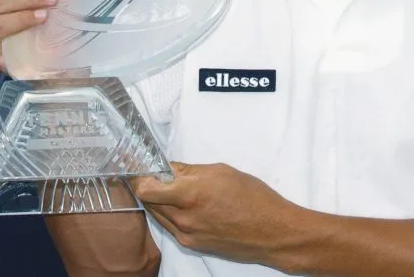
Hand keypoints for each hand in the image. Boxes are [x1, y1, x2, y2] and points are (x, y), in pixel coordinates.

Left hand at [132, 163, 299, 264]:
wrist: (272, 232)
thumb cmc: (254, 198)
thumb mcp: (222, 172)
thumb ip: (190, 171)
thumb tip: (169, 168)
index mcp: (190, 194)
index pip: (146, 188)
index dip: (141, 176)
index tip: (142, 167)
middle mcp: (183, 218)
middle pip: (148, 202)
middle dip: (148, 187)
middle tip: (155, 175)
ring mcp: (186, 235)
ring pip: (158, 215)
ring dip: (158, 201)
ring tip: (170, 188)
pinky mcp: (192, 245)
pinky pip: (171, 227)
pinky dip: (170, 214)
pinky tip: (183, 205)